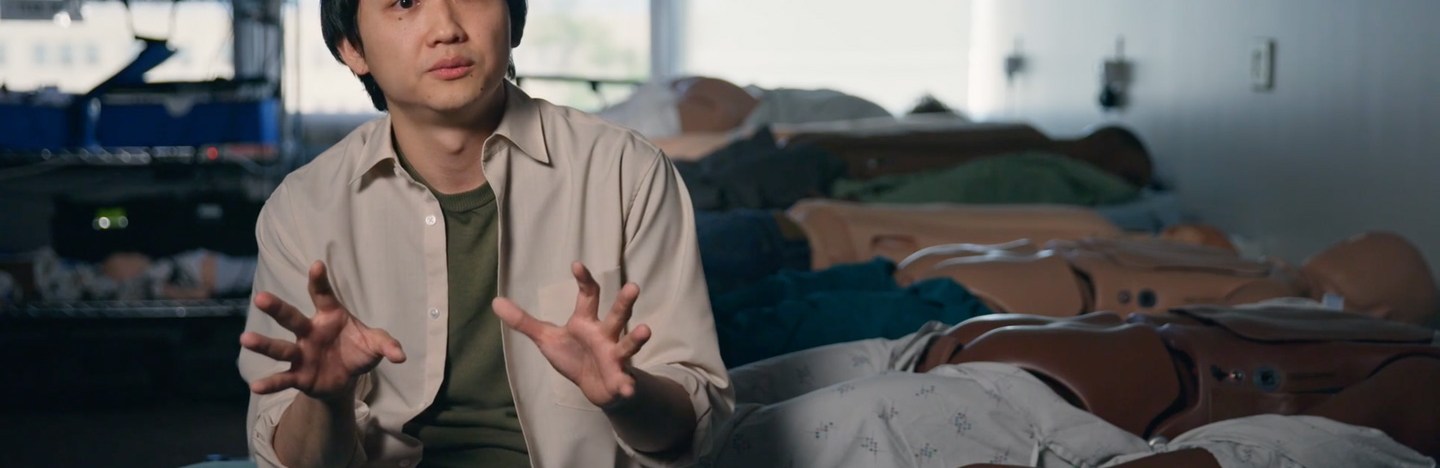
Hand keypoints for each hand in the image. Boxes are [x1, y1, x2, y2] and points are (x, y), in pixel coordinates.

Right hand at [240, 261, 405, 400]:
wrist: (346, 378)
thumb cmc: (357, 351)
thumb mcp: (375, 345)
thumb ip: (387, 345)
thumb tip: (400, 356)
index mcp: (330, 316)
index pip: (323, 295)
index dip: (319, 280)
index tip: (317, 264)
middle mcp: (310, 332)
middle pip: (291, 318)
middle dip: (277, 308)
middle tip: (260, 297)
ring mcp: (301, 353)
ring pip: (281, 347)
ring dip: (264, 344)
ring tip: (245, 339)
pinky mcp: (299, 375)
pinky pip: (283, 377)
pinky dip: (271, 382)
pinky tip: (255, 386)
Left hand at [493, 262, 650, 407]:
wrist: (595, 386)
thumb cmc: (574, 356)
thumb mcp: (546, 338)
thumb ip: (524, 321)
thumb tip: (495, 301)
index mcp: (586, 321)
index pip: (589, 295)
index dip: (584, 279)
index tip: (576, 265)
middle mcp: (605, 334)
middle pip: (617, 315)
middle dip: (624, 302)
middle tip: (633, 286)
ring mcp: (615, 355)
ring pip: (627, 344)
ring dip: (636, 338)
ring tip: (645, 330)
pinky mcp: (618, 377)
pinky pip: (624, 381)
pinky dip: (627, 385)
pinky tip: (628, 388)